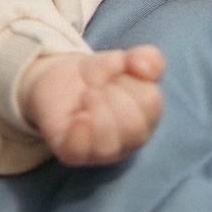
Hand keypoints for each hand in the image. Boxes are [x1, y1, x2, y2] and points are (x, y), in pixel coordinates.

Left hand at [21, 46, 164, 167]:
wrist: (61, 80)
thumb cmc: (100, 76)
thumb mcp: (124, 60)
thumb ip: (147, 59)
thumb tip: (146, 68)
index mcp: (146, 119)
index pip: (150, 101)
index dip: (130, 81)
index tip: (116, 76)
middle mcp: (128, 142)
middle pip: (132, 127)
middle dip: (113, 95)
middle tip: (98, 87)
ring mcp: (100, 152)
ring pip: (108, 145)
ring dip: (97, 110)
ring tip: (86, 96)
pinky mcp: (72, 152)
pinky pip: (78, 152)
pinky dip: (80, 132)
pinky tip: (79, 116)